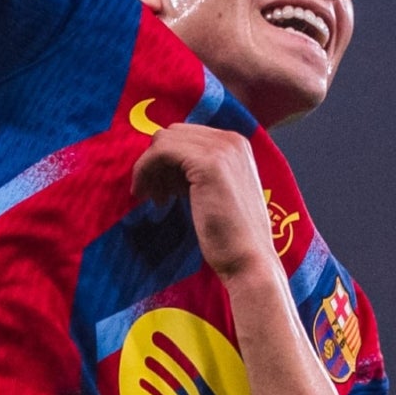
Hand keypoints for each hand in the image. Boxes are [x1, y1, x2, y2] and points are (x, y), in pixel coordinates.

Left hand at [133, 121, 281, 285]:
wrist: (249, 260)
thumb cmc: (232, 236)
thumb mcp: (216, 193)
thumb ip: (198, 174)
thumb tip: (165, 167)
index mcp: (236, 145)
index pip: (186, 136)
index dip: (167, 161)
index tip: (161, 190)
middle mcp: (231, 140)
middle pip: (173, 134)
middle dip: (157, 163)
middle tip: (155, 195)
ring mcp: (221, 149)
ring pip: (164, 140)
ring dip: (149, 168)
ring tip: (154, 199)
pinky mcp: (208, 163)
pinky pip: (161, 151)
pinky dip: (146, 170)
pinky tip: (150, 196)